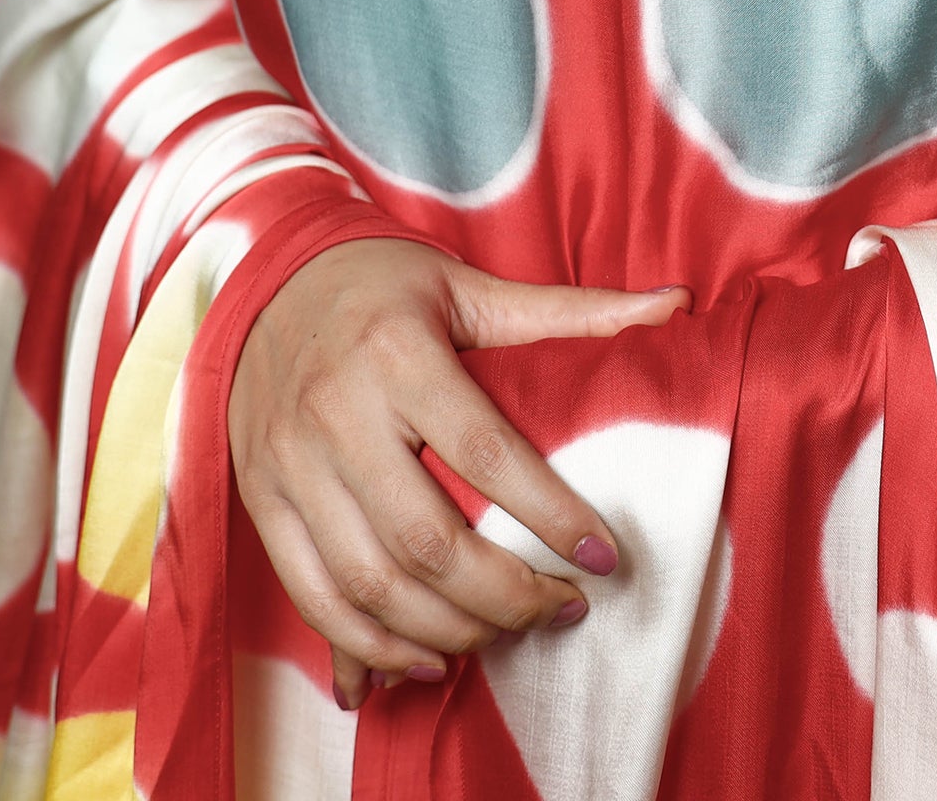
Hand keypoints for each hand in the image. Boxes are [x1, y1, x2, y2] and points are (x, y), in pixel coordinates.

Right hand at [228, 237, 689, 712]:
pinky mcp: (260, 502)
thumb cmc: (387, 285)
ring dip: (445, 630)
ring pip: (369, 583)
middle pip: (426, 541)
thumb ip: (572, 308)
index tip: (605, 556)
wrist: (270, 280)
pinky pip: (312, 596)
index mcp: (399, 354)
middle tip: (564, 608)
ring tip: (508, 634)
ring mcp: (290, 466)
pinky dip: (368, 644)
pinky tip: (426, 657)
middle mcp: (337, 415)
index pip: (486, 453)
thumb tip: (675, 305)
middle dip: (505, 594)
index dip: (551, 515)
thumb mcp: (474, 286)